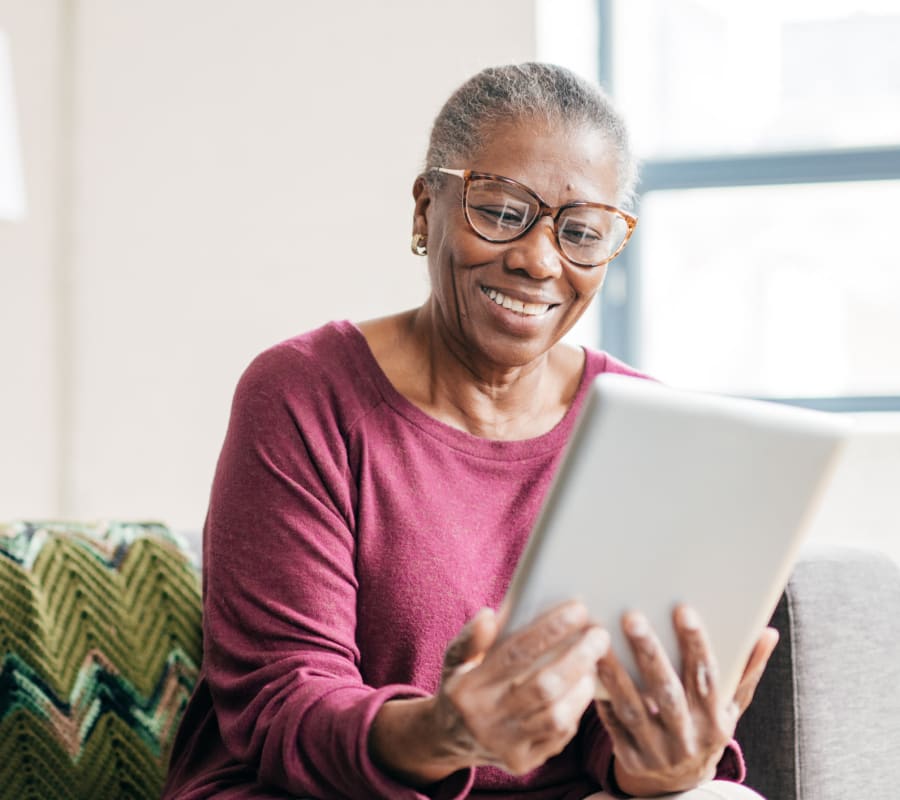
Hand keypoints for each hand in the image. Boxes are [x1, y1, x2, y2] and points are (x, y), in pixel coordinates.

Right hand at [369, 601, 609, 783]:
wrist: (448, 740)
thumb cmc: (461, 686)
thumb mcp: (454, 659)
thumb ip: (470, 638)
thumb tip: (489, 615)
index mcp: (468, 687)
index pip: (515, 654)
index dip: (550, 630)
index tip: (578, 609)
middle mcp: (485, 720)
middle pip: (544, 687)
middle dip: (578, 658)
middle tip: (599, 636)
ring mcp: (505, 745)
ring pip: (557, 716)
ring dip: (582, 686)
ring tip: (594, 662)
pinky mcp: (521, 763)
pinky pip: (559, 737)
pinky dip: (575, 710)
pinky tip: (582, 689)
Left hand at [594, 607, 778, 796]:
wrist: (682, 783)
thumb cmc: (707, 728)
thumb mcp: (733, 705)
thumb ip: (747, 669)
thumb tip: (768, 631)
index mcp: (716, 721)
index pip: (707, 678)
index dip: (696, 644)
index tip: (683, 610)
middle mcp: (688, 738)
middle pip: (667, 693)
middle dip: (650, 653)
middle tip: (632, 617)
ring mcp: (657, 752)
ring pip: (632, 709)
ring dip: (615, 672)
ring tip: (599, 638)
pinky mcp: (630, 757)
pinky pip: (611, 724)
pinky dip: (600, 696)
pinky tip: (587, 666)